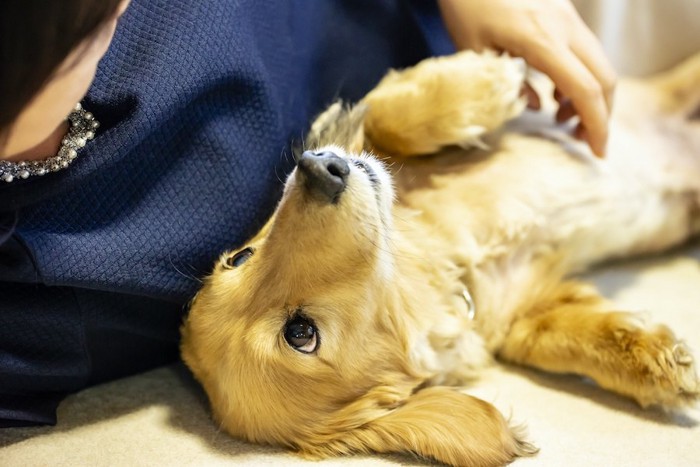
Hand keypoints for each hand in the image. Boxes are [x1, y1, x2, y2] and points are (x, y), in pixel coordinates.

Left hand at [437, 0, 615, 156]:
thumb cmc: (466, 5)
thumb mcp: (475, 51)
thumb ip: (505, 85)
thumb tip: (533, 108)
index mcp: (543, 40)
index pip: (585, 89)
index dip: (596, 124)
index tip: (597, 152)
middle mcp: (565, 27)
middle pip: (604, 77)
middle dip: (600, 115)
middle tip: (581, 141)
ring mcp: (568, 17)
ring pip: (597, 63)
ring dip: (589, 97)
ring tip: (562, 121)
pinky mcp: (562, 14)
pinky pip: (583, 51)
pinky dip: (578, 78)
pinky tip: (554, 95)